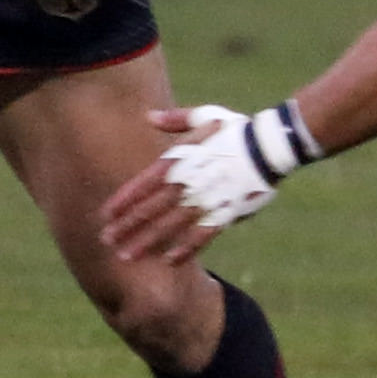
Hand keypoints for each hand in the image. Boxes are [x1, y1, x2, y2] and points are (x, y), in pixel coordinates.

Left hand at [99, 106, 253, 263]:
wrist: (271, 145)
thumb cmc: (238, 129)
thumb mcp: (204, 117)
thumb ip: (175, 120)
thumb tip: (148, 116)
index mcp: (182, 160)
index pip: (144, 183)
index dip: (124, 200)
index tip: (105, 215)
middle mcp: (189, 182)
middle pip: (152, 207)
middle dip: (127, 225)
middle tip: (106, 240)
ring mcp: (207, 199)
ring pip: (171, 225)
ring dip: (147, 241)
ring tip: (127, 256)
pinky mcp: (226, 212)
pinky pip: (202, 235)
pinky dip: (185, 249)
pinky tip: (169, 261)